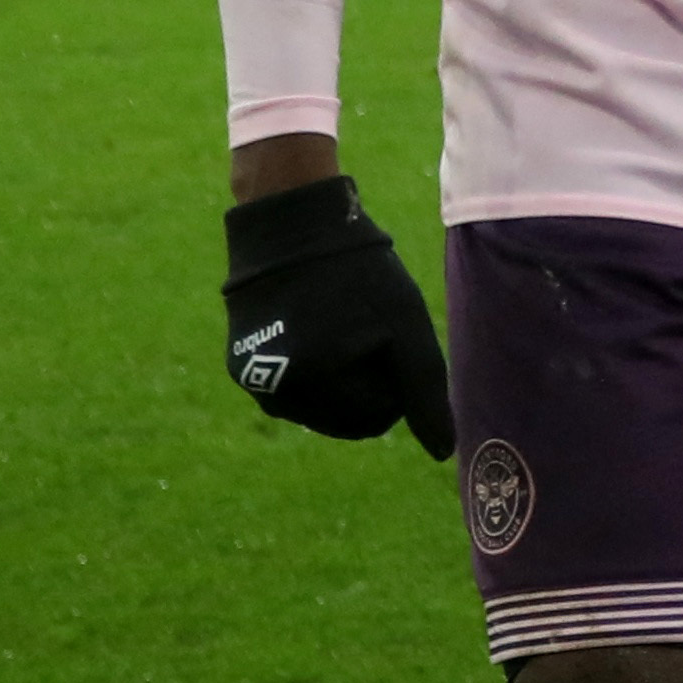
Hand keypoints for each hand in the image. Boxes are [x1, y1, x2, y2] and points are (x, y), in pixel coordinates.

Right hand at [220, 176, 454, 456]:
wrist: (292, 227)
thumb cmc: (361, 274)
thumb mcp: (405, 325)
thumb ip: (425, 390)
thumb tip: (443, 454)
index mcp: (313, 387)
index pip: (380, 417)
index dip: (397, 377)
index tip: (388, 334)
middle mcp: (275, 395)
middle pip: (348, 419)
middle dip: (368, 383)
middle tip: (365, 329)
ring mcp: (253, 384)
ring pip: (321, 408)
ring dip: (341, 378)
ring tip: (339, 323)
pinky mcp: (239, 367)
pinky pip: (294, 388)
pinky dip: (313, 368)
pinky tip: (315, 326)